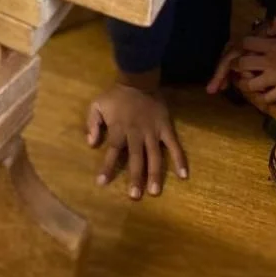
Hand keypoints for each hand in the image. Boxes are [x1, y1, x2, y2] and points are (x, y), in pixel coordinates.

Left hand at [86, 81, 186, 199]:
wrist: (138, 80)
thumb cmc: (116, 96)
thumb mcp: (96, 105)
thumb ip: (92, 123)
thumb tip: (91, 144)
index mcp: (119, 128)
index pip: (112, 151)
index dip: (107, 167)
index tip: (102, 183)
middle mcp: (136, 133)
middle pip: (135, 158)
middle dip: (134, 177)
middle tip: (134, 196)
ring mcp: (153, 131)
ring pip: (154, 156)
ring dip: (154, 174)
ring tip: (154, 192)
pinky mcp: (166, 128)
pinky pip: (174, 145)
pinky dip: (180, 159)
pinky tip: (184, 175)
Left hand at [234, 27, 275, 103]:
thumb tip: (267, 28)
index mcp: (270, 45)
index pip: (246, 43)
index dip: (242, 45)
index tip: (243, 48)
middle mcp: (268, 62)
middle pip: (243, 65)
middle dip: (236, 66)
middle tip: (236, 67)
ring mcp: (275, 78)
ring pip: (251, 84)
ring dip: (246, 83)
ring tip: (245, 82)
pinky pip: (268, 98)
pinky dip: (263, 97)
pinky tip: (262, 94)